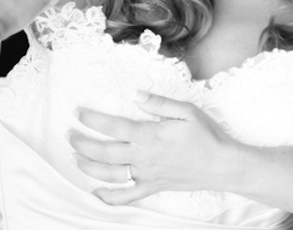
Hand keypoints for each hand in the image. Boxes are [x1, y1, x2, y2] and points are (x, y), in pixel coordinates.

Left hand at [69, 91, 241, 203]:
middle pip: (104, 152)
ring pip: (110, 174)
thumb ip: (159, 103)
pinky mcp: (153, 187)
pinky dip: (109, 196)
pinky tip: (96, 192)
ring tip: (76, 157)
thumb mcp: (187, 111)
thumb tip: (135, 95)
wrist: (223, 164)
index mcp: (152, 135)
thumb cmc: (208, 135)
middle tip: (70, 134)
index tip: (78, 113)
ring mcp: (147, 174)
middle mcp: (145, 157)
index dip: (93, 120)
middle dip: (82, 144)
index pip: (114, 127)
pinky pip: (126, 196)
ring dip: (88, 167)